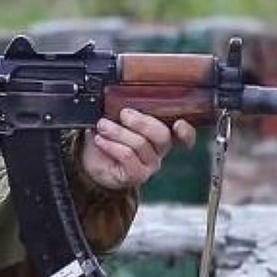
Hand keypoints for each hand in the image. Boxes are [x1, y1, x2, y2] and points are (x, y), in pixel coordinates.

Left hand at [80, 108, 195, 190]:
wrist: (90, 162)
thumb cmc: (107, 139)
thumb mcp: (117, 120)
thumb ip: (126, 111)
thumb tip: (123, 100)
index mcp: (160, 135)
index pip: (185, 137)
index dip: (186, 132)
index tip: (178, 123)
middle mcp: (159, 151)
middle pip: (162, 135)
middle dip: (141, 122)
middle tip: (123, 113)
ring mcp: (150, 165)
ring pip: (140, 144)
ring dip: (118, 131)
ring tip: (103, 125)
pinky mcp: (136, 176)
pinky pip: (127, 156)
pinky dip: (111, 145)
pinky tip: (101, 140)